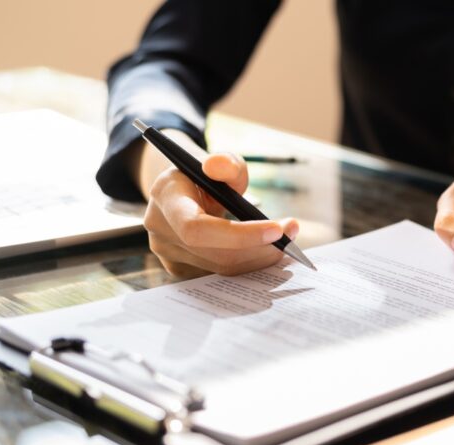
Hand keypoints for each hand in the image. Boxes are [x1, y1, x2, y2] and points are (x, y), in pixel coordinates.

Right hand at [136, 131, 298, 277]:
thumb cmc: (207, 176)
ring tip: (287, 240)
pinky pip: (222, 273)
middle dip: (260, 247)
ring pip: (222, 267)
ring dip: (261, 257)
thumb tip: (220, 166)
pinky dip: (250, 264)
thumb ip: (226, 163)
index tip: (277, 230)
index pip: (197, 228)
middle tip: (292, 234)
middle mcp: (160, 231)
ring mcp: (168, 254)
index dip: (238, 235)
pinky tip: (268, 251)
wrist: (186, 193)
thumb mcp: (220, 162)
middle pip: (215, 254)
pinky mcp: (182, 269)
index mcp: (165, 199)